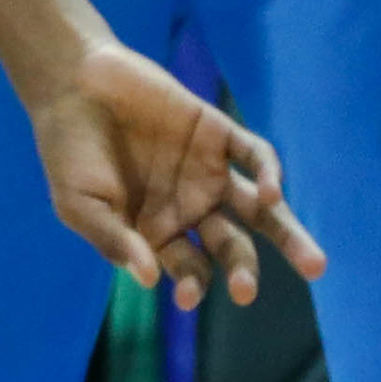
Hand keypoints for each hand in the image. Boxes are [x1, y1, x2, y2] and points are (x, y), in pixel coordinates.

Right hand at [28, 39, 325, 308]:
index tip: (188, 297)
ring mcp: (208, 170)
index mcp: (157, 230)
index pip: (189, 268)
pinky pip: (254, 156)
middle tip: (246, 292)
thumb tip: (151, 279)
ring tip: (313, 266)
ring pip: (260, 210)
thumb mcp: (78, 203)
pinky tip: (272, 195)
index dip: (193, 284)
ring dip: (287, 235)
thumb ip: (113, 240)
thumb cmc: (67, 150)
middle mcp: (190, 205)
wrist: (72, 84)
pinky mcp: (218, 133)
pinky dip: (270, 175)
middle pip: (232, 246)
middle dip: (244, 271)